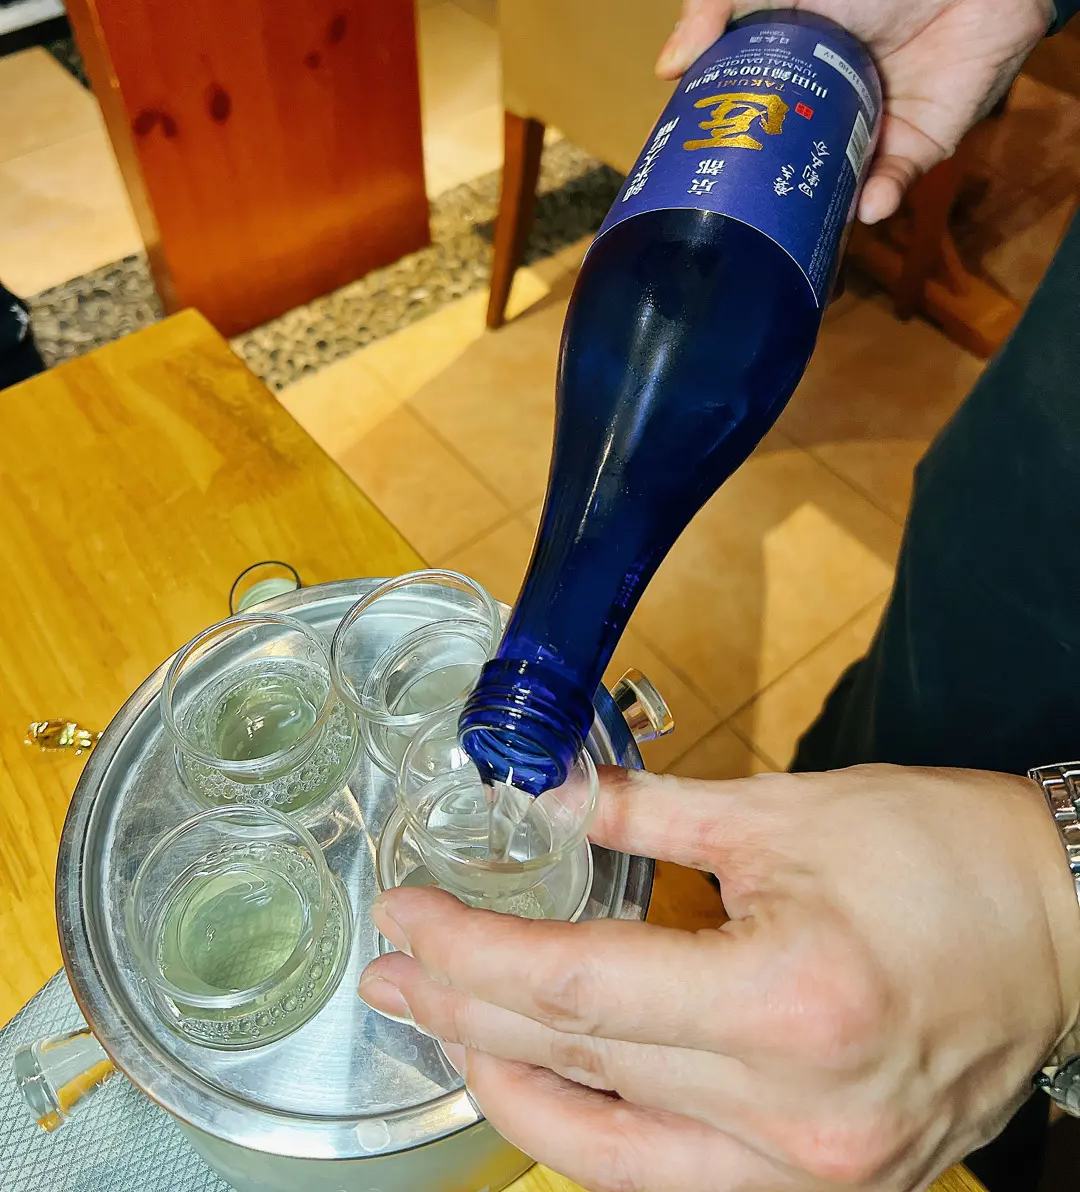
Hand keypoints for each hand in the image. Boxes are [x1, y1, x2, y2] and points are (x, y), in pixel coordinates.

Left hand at [360, 765, 1079, 1191]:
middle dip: (467, 1014)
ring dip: (517, 1090)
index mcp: (783, 1002)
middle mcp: (794, 1115)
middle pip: (579, 1067)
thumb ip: (647, 814)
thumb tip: (549, 796)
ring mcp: (816, 1174)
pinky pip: (679, 1180)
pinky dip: (602, 1137)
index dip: (472, 951)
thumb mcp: (785, 811)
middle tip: (394, 974)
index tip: (406, 917)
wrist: (1066, 926)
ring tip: (451, 1031)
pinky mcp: (831, 1188)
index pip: (576, 985)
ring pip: (614, 1157)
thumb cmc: (945, 854)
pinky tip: (556, 1089)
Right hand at [655, 0, 1053, 224]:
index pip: (735, 114)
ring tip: (790, 225)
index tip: (678, 170)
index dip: (709, 140)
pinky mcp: (915, 149)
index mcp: (782, 70)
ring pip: (827, 187)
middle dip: (753, 192)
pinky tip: (862, 205)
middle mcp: (818, 110)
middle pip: (776, 163)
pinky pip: (887, 186)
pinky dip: (875, 199)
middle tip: (727, 213)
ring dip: (811, 209)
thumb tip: (665, 66)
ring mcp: (864, 133)